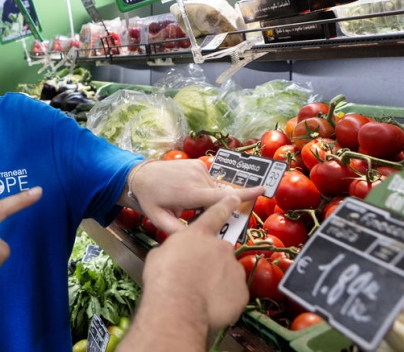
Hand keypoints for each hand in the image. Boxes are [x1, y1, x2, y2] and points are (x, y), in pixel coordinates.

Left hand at [127, 160, 262, 233]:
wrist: (141, 174)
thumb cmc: (151, 199)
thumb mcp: (159, 219)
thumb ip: (177, 231)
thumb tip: (195, 240)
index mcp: (189, 193)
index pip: (221, 197)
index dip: (243, 195)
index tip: (262, 190)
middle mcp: (197, 178)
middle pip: (218, 198)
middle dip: (212, 208)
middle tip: (192, 212)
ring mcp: (198, 168)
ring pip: (214, 190)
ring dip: (207, 199)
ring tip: (185, 201)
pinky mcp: (198, 163)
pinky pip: (210, 181)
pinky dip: (204, 189)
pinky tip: (188, 192)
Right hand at [144, 196, 249, 328]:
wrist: (177, 305)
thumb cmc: (164, 278)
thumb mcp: (160, 254)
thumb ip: (174, 249)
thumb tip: (175, 254)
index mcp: (199, 234)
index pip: (216, 213)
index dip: (226, 204)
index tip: (235, 197)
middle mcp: (220, 246)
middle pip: (220, 249)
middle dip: (212, 260)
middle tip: (197, 274)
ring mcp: (233, 267)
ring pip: (228, 271)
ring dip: (218, 278)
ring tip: (201, 291)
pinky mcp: (241, 290)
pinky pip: (234, 291)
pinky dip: (225, 296)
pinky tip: (210, 302)